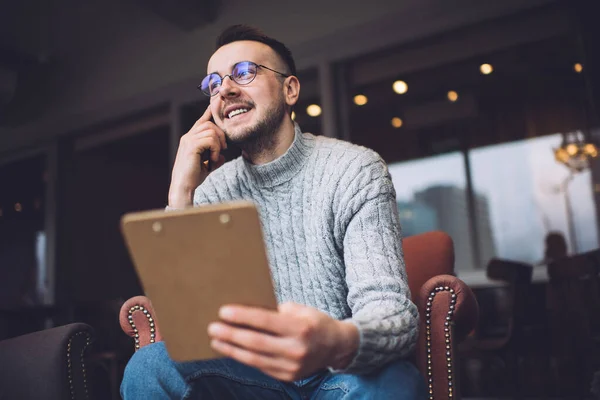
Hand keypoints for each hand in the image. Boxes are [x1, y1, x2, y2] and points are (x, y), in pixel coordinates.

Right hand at [168, 105, 226, 207]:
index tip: (214, 104)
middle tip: (223, 149)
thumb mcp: (207, 166)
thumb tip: (222, 156)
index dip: (208, 113)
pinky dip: (215, 149)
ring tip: (214, 157)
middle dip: (220, 135)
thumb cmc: (193, 178)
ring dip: (218, 144)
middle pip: (209, 124)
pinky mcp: (191, 146)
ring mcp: (188, 140)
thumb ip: (214, 158)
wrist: (184, 187)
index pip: (201, 122)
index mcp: (190, 139)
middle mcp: (188, 137)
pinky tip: (212, 159)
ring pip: (211, 131)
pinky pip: (210, 140)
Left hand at [207, 302, 358, 380]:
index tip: (223, 312)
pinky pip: (261, 366)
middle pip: (256, 342)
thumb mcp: (301, 310)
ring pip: (255, 358)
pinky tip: (232, 350)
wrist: (336, 347)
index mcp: (300, 328)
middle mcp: (296, 349)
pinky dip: (244, 358)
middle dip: (232, 334)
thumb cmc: (314, 322)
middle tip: (212, 327)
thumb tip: (249, 312)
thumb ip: (278, 312)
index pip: (266, 322)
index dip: (243, 316)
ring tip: (216, 341)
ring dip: (232, 349)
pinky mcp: (288, 377)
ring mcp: (292, 366)